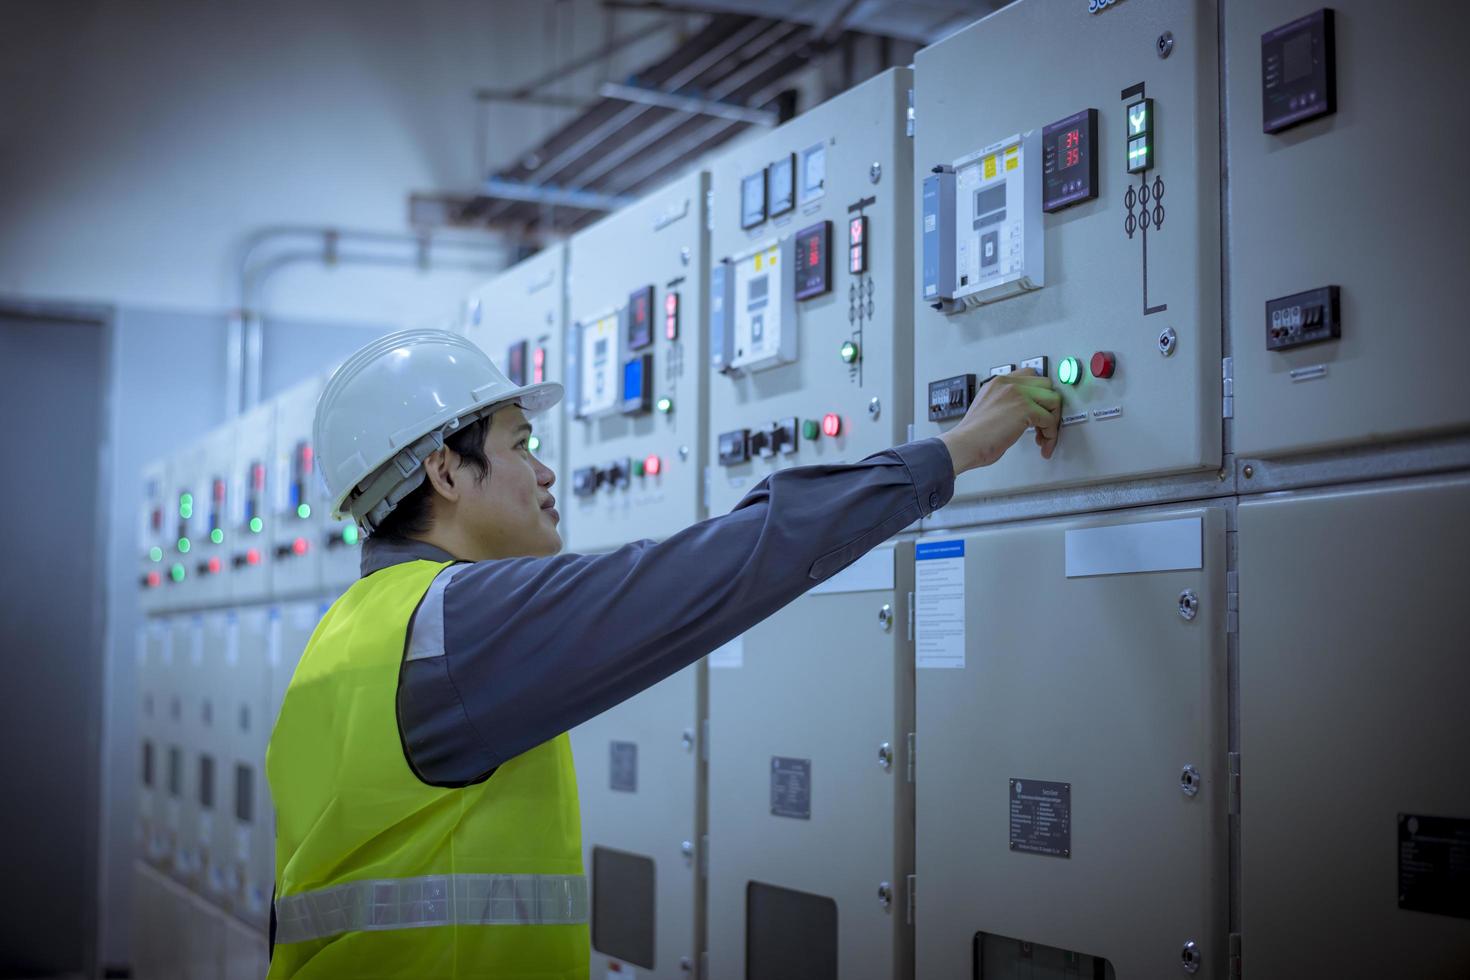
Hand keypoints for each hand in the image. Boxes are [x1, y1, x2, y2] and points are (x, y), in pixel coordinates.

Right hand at [937, 369, 1060, 474]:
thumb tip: (1022, 416)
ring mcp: (1018, 394)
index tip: (1040, 408)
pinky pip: (1050, 420)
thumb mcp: (988, 409)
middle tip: (1044, 424)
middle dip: (1049, 406)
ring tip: (1045, 436)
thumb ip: (1005, 404)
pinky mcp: (1025, 408)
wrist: (964, 444)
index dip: (1038, 394)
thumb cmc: (971, 435)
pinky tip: (1043, 443)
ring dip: (1053, 420)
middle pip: (1046, 385)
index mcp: (998, 382)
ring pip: (1053, 400)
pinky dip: (1050, 434)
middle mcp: (1008, 383)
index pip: (1030, 375)